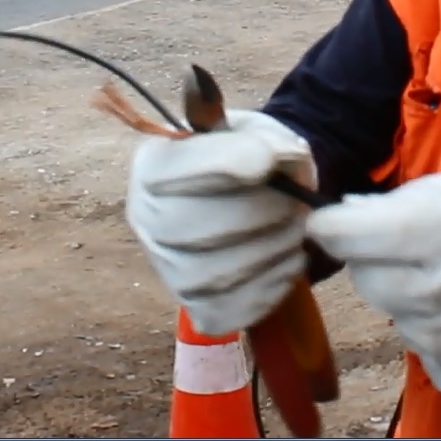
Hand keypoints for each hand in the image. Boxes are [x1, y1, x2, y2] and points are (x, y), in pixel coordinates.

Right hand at [126, 109, 316, 334]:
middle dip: (261, 211)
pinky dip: (274, 283)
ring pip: (221, 272)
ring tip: (294, 226)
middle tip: (295, 201)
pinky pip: (237, 307)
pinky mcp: (198, 306)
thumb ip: (267, 139)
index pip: (172, 168)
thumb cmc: (254, 161)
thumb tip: (272, 158)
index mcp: (153, 166)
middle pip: (197, 227)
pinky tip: (288, 258)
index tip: (266, 160)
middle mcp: (146, 220)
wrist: (257, 202)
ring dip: (275, 246)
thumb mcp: (261, 133)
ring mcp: (168, 269)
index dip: (222, 164)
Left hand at [305, 167, 440, 410]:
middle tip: (423, 251)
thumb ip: (409, 199)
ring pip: (399, 320)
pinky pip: (430, 356)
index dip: (333, 226)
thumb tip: (347, 214)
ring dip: (417, 300)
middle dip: (382, 262)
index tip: (332, 222)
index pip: (353, 237)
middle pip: (368, 282)